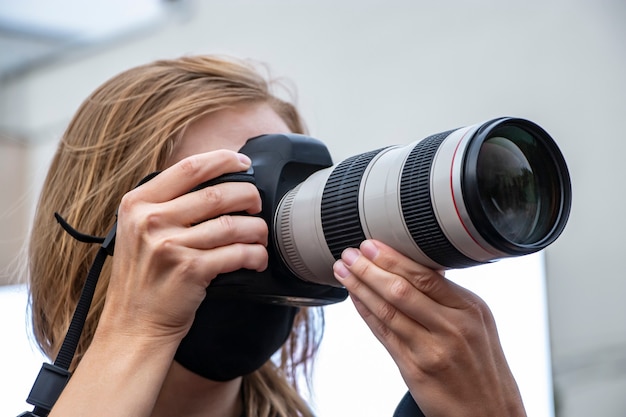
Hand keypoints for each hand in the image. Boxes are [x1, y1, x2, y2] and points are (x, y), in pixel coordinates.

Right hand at [99, 150, 268, 346]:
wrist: (134, 326)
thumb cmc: (143, 278)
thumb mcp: (138, 231)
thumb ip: (165, 204)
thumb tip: (214, 181)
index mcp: (138, 203)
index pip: (188, 167)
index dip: (223, 160)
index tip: (243, 162)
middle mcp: (151, 221)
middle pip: (218, 194)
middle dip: (248, 196)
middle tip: (257, 204)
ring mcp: (170, 246)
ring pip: (232, 224)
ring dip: (257, 229)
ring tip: (261, 235)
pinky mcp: (191, 270)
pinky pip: (237, 253)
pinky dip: (255, 254)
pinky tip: (258, 258)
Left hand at [333, 239, 526, 416]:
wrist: (489, 412)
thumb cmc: (481, 365)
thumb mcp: (478, 323)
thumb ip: (447, 297)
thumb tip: (414, 264)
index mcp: (470, 309)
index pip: (425, 275)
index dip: (393, 259)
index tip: (371, 245)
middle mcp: (452, 328)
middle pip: (402, 290)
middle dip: (370, 269)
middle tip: (350, 253)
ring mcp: (432, 350)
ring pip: (387, 311)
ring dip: (360, 288)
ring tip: (343, 271)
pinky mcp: (415, 370)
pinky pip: (383, 335)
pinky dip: (366, 313)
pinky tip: (355, 298)